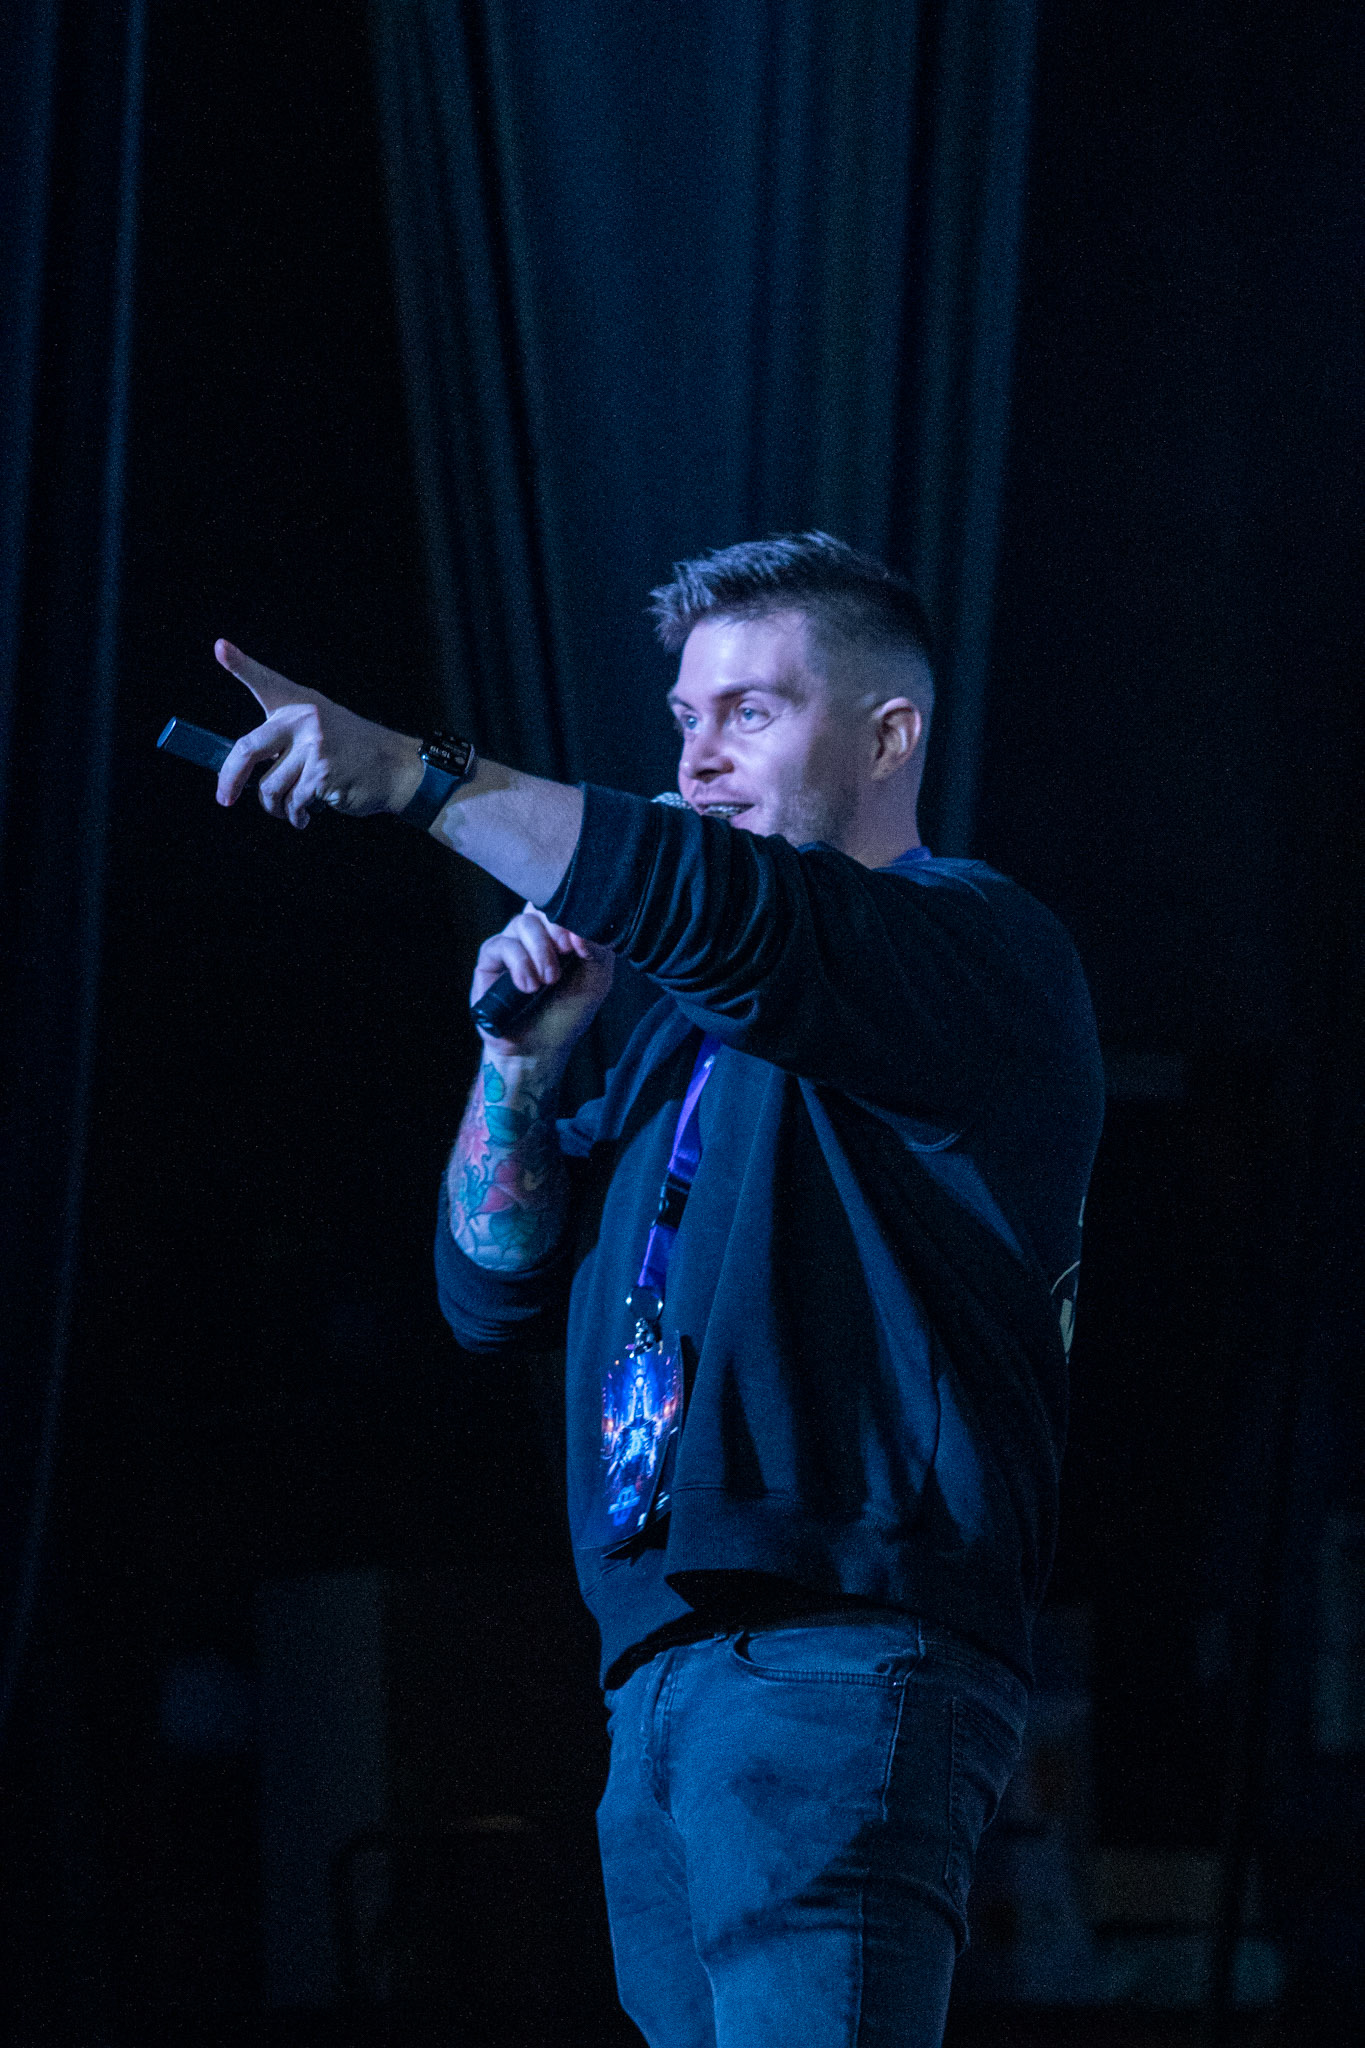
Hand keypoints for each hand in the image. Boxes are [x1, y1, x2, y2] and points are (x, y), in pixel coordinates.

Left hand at [213, 639, 423, 826]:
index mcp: (300, 704)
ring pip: (270, 787)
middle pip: (248, 749)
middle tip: (225, 799)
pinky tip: (306, 815)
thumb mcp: (320, 728)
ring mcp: (314, 747)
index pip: (265, 681)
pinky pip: (293, 802)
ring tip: (288, 809)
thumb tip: (241, 769)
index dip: (240, 663)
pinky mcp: (322, 774)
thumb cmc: (352, 752)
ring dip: (275, 806)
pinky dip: (296, 815)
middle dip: (230, 779)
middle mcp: (304, 719)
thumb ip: (284, 739)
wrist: (394, 766)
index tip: (220, 647)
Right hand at [472, 906, 613, 1060]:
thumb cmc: (569, 1012)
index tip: (580, 938)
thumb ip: (598, 949)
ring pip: (522, 923)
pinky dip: (519, 964)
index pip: (561, 900)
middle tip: (568, 954)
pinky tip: (528, 987)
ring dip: (540, 951)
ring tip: (548, 981)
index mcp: (561, 932)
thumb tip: (581, 931)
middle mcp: (535, 934)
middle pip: (542, 908)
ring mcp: (511, 944)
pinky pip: (501, 945)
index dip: (570, 909)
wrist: (541, 1046)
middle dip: (557, 930)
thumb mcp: (596, 980)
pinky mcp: (489, 961)